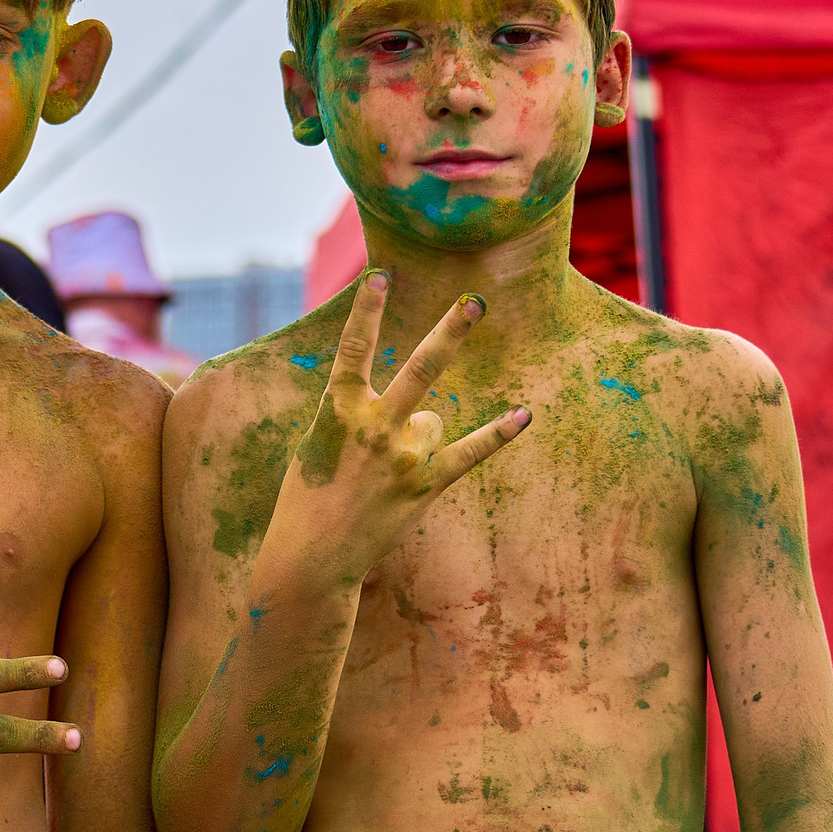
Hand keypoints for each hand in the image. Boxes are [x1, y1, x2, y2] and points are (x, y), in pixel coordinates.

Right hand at [269, 271, 529, 581]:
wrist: (314, 555)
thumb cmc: (308, 494)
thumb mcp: (319, 442)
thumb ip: (355, 412)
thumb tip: (412, 403)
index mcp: (339, 411)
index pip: (353, 350)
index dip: (366, 311)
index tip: (381, 276)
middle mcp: (376, 428)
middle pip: (422, 368)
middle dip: (450, 332)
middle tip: (476, 302)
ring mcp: (405, 456)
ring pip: (432, 419)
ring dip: (415, 434)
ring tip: (383, 470)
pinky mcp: (427, 483)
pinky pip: (470, 451)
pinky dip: (497, 433)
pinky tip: (523, 414)